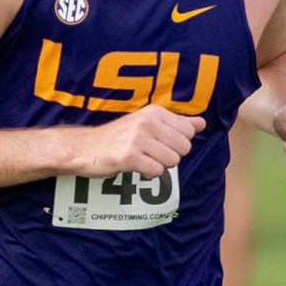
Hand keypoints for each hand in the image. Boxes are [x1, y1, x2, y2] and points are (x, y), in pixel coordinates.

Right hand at [68, 105, 201, 180]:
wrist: (84, 148)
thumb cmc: (117, 137)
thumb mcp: (147, 123)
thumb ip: (176, 123)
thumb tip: (202, 124)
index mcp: (154, 112)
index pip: (189, 132)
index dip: (177, 143)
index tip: (158, 142)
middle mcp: (147, 122)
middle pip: (183, 148)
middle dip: (170, 156)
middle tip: (149, 153)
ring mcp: (137, 139)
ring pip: (172, 161)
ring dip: (158, 165)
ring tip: (141, 159)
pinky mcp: (129, 157)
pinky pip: (156, 171)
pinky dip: (148, 173)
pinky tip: (135, 166)